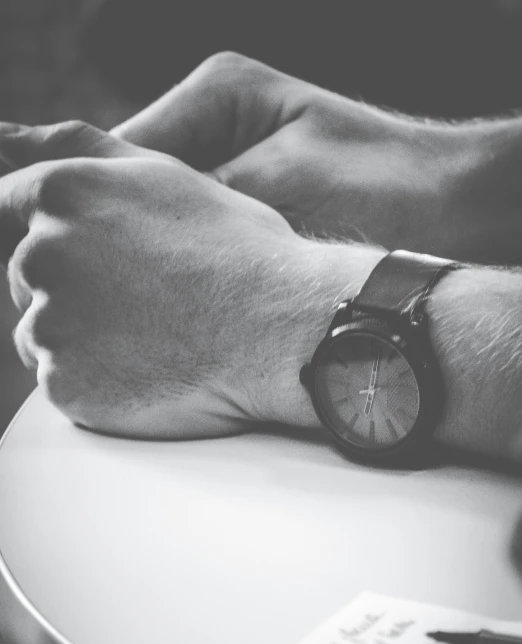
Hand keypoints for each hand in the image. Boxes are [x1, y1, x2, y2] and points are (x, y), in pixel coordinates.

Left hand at [0, 122, 381, 436]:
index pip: (4, 208)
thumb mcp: (163, 174)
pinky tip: (146, 369)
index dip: (50, 235)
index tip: (92, 258)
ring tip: (152, 335)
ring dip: (80, 337)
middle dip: (69, 287)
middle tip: (145, 300)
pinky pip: (60, 381)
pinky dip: (94, 381)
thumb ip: (75, 146)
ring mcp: (51, 323)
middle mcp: (42, 254)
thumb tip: (0, 136)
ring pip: (40, 332)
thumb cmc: (235, 251)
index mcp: (60, 194)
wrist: (282, 330)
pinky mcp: (65, 384)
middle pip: (25, 277)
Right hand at [111, 52, 511, 262]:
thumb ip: (197, 199)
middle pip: (136, 187)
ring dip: (155, 257)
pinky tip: (185, 302)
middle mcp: (218, 128)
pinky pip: (200, 241)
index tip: (78, 255)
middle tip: (112, 287)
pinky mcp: (254, 212)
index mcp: (216, 98)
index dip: (95, 203)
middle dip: (123, 234)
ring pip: (164, 220)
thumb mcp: (281, 183)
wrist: (456, 211)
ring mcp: (234, 171)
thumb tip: (122, 223)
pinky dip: (191, 270)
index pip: (121, 151)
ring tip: (146, 299)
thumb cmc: (385, 186)